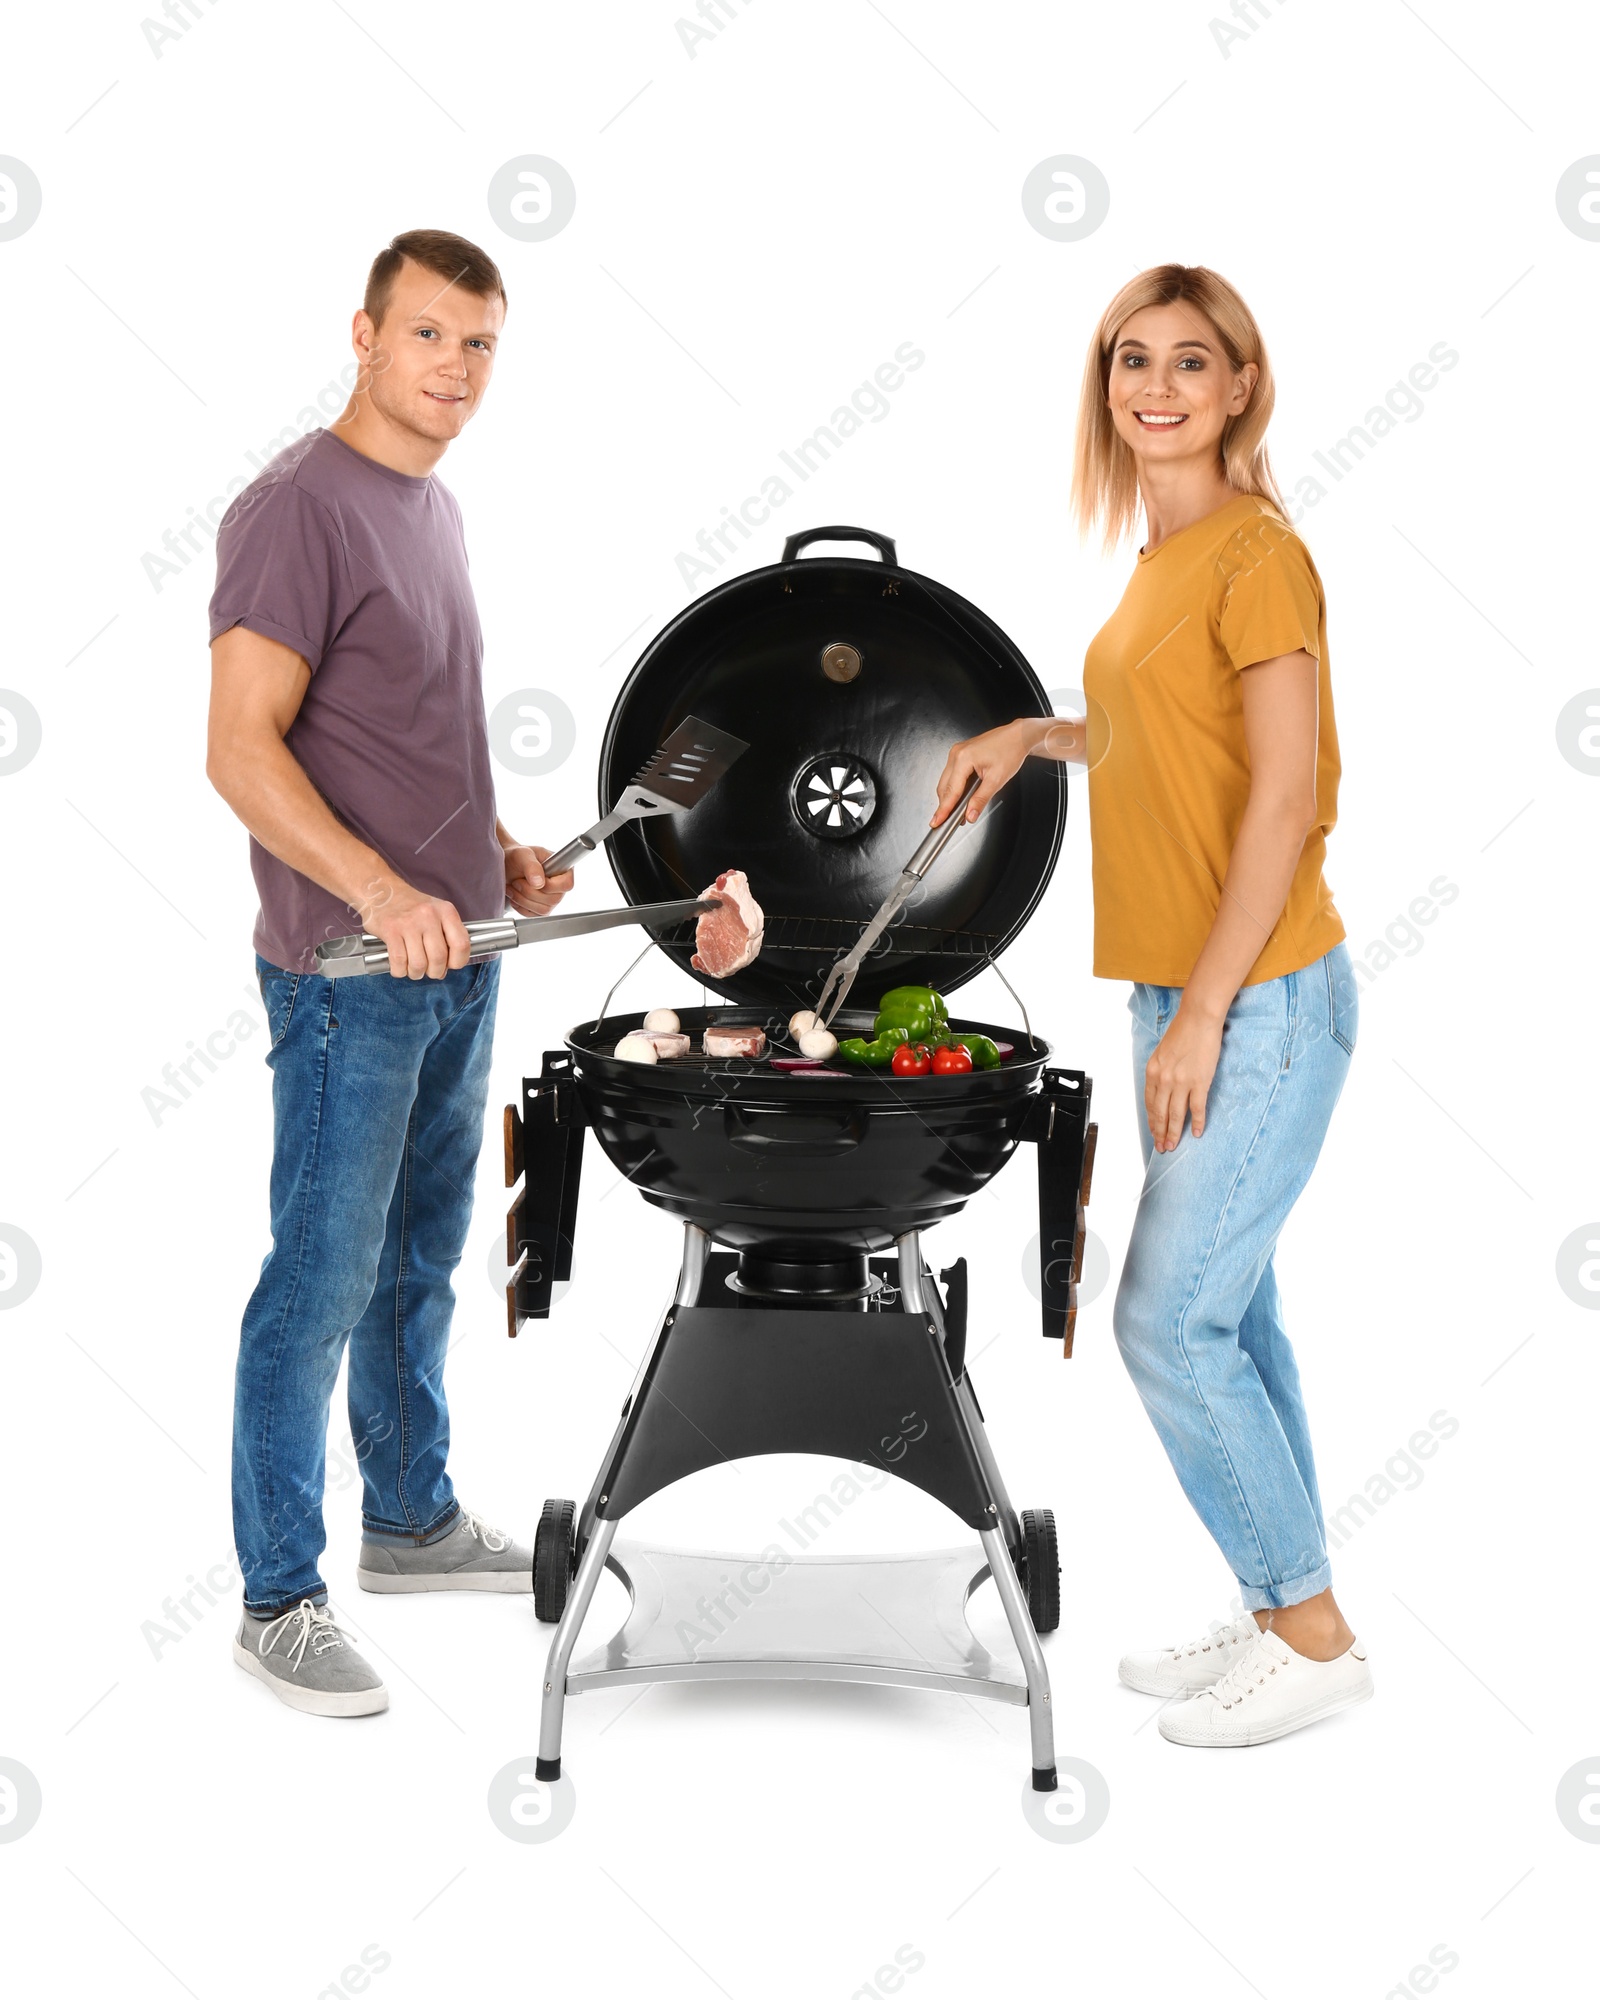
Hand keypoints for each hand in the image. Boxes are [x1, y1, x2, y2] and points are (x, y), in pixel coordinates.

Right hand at [362, 879, 470, 979]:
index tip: (450, 965)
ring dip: (416, 973)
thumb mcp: (436, 912)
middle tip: (429, 971)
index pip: (461, 944)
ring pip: (418, 964)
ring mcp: (409, 922)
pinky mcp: (390, 930)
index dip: (458, 962)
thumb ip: (445, 937)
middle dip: (435, 972)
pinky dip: (400, 971)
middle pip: (439, 958)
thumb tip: (446, 968)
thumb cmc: (410, 905)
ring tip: (414, 969)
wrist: (380, 890)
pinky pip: (399, 962)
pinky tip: (400, 967)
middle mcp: (429, 915)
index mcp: (446, 911)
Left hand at [504, 843, 574, 916]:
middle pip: (554, 900)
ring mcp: (551, 899)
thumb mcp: (522, 855)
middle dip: (530, 892)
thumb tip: (539, 882)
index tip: (532, 879)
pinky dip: (521, 907)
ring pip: (543, 910)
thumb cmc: (516, 857)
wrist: (505, 866)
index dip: (549, 886)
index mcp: (562, 869)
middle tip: (517, 881)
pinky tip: (515, 896)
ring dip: (523, 900)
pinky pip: (534, 916)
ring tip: (514, 887)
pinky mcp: (541, 908)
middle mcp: (559, 885)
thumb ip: (532, 866)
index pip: (566, 885)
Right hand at [930, 717, 1054, 826]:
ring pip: (946, 782)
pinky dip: (954, 788)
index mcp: (964, 758)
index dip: (943, 809)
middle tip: (946, 823)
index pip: (951, 790)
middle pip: (944, 787)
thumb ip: (981, 799)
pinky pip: (951, 775)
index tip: (936, 822)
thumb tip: (970, 815)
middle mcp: (956, 753)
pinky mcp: (960, 754)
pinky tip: (961, 798)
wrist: (1017, 736)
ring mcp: (956, 752)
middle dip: (945, 805)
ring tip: (957, 813)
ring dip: (950, 797)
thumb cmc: (1010, 751)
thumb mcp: (997, 780)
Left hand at [1144, 1003, 1224, 1152]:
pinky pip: (1196, 1108)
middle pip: (1160, 1113)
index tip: (1154, 1133)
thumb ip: (1160, 1071)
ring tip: (1173, 1145)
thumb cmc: (1182, 1032)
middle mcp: (1163, 1079)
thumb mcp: (1162, 1053)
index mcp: (1152, 1072)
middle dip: (1160, 1132)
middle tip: (1161, 1148)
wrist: (1198, 1019)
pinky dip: (1196, 1122)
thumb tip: (1161, 1089)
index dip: (1152, 1121)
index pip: (1149, 1103)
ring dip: (1174, 1132)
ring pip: (1175, 1114)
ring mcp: (1181, 1082)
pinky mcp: (1199, 1081)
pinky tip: (1196, 1133)